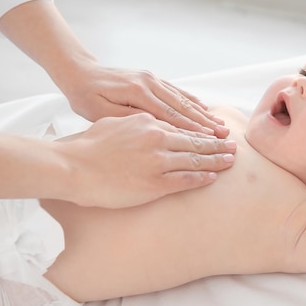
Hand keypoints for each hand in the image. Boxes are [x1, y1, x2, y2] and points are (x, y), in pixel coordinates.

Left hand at [0, 0, 227, 137]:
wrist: (78, 72)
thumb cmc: (84, 97)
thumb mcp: (100, 113)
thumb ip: (128, 119)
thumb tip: (156, 128)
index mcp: (138, 93)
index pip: (171, 115)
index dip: (192, 129)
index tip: (209, 140)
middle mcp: (149, 83)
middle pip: (182, 106)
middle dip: (204, 122)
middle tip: (223, 135)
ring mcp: (151, 78)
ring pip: (182, 98)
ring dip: (201, 112)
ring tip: (219, 124)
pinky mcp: (150, 77)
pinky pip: (175, 90)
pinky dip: (190, 99)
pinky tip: (203, 106)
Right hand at [55, 113, 235, 207]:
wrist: (73, 166)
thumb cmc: (87, 146)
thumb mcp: (113, 123)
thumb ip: (135, 123)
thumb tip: (147, 123)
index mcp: (147, 121)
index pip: (181, 126)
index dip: (200, 130)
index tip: (214, 132)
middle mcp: (157, 138)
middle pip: (194, 141)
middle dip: (216, 144)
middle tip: (232, 145)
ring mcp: (158, 161)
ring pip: (195, 159)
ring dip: (215, 160)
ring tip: (230, 161)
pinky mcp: (155, 183)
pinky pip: (185, 180)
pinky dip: (201, 178)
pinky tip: (212, 178)